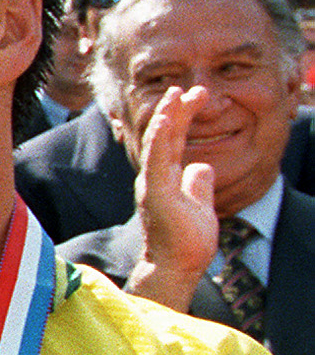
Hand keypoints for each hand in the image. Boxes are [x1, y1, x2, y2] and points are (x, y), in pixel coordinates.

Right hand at [125, 85, 219, 310]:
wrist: (176, 267)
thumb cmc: (186, 242)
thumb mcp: (200, 204)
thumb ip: (198, 183)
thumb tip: (202, 165)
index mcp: (163, 180)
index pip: (172, 141)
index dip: (182, 117)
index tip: (194, 97)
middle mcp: (153, 178)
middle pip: (164, 137)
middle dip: (177, 110)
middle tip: (189, 88)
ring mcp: (152, 184)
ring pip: (158, 142)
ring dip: (168, 116)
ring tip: (177, 94)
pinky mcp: (156, 192)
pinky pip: (157, 158)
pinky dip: (160, 136)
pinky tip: (168, 117)